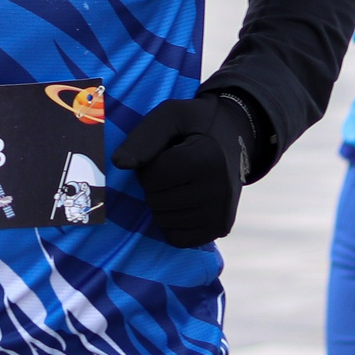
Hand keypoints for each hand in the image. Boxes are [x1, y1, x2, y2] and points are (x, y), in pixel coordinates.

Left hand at [115, 92, 253, 247]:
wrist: (235, 135)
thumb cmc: (195, 124)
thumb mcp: (169, 116)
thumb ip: (143, 137)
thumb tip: (119, 164)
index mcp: (207, 159)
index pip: (151, 177)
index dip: (147, 164)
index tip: (164, 152)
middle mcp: (218, 190)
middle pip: (154, 200)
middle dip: (154, 184)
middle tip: (173, 167)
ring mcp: (221, 213)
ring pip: (162, 221)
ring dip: (161, 202)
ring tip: (180, 182)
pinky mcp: (220, 229)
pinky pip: (176, 238)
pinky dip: (171, 223)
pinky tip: (183, 203)